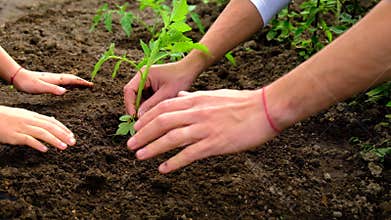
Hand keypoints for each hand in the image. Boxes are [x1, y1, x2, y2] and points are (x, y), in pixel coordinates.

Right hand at [0, 106, 75, 151]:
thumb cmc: (6, 117)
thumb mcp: (24, 115)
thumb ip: (38, 119)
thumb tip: (52, 120)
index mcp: (32, 115)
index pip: (52, 121)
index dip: (63, 128)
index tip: (71, 135)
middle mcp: (29, 120)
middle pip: (50, 127)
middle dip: (63, 135)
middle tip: (73, 142)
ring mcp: (22, 127)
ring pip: (42, 133)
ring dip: (54, 140)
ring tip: (63, 147)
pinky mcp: (14, 135)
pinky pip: (28, 140)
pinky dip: (37, 144)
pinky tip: (45, 150)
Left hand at [13, 68, 92, 94]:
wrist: (18, 77)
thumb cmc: (28, 83)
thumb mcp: (41, 88)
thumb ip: (53, 89)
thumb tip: (65, 91)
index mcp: (56, 79)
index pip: (72, 80)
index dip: (82, 83)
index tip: (91, 85)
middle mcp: (56, 78)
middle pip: (72, 79)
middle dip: (82, 82)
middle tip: (90, 85)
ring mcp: (53, 79)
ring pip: (68, 80)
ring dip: (76, 83)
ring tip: (83, 86)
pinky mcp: (49, 81)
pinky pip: (63, 82)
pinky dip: (69, 84)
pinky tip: (68, 88)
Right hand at [124, 61, 197, 116]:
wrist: (191, 70)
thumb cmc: (180, 78)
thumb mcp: (166, 93)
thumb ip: (152, 104)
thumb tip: (139, 117)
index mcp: (143, 74)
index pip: (129, 90)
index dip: (130, 105)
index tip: (134, 117)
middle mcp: (142, 78)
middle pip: (132, 96)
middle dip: (136, 109)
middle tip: (141, 122)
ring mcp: (147, 83)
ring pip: (139, 100)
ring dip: (143, 109)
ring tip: (150, 118)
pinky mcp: (152, 88)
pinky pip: (146, 100)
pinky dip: (150, 107)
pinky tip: (156, 114)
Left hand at [127, 89, 278, 173]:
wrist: (266, 108)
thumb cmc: (242, 102)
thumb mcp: (214, 94)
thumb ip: (195, 96)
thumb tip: (180, 95)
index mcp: (196, 99)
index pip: (163, 107)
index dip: (146, 118)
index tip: (136, 127)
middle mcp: (196, 112)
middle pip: (161, 122)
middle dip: (142, 134)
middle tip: (130, 144)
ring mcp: (205, 128)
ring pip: (170, 138)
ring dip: (152, 148)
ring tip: (139, 155)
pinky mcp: (215, 143)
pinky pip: (189, 154)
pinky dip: (174, 162)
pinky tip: (163, 169)